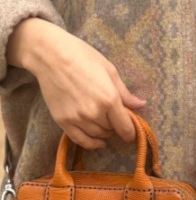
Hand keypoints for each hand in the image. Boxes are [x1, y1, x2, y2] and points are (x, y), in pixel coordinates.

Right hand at [7, 18, 145, 148]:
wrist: (50, 56)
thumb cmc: (82, 57)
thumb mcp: (109, 71)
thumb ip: (125, 93)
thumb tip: (141, 104)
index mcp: (109, 99)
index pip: (125, 127)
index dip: (131, 133)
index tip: (133, 133)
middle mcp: (94, 112)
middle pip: (112, 130)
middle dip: (117, 126)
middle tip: (115, 118)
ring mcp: (77, 119)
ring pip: (98, 135)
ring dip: (105, 132)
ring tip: (105, 123)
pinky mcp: (62, 121)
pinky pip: (80, 140)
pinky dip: (91, 143)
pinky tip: (98, 142)